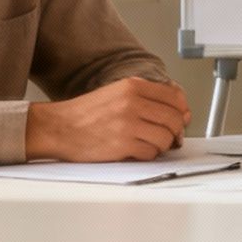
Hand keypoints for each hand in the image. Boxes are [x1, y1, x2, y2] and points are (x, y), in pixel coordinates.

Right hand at [25, 76, 191, 161]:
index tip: (181, 118)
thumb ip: (146, 98)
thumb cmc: (86, 113)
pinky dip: (148, 155)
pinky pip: (151, 153)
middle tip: (170, 138)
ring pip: (165, 138)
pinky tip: (138, 151)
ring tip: (149, 144)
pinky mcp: (122, 144)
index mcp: (133, 86)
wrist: (59, 127)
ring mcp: (128, 124)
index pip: (174, 96)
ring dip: (161, 145)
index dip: (182, 110)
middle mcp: (133, 102)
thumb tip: (179, 111)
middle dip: (176, 131)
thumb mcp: (117, 92)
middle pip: (174, 118)